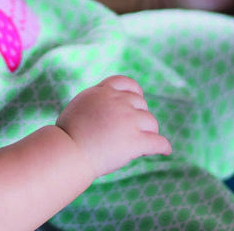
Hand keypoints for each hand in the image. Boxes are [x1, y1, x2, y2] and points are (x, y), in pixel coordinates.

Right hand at [56, 76, 170, 178]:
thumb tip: (107, 104)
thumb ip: (97, 100)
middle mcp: (119, 102)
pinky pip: (158, 142)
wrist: (69, 150)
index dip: (135, 92)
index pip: (127, 83)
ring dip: (149, 132)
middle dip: (139, 116)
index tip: (137, 101)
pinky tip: (165, 150)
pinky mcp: (135, 141)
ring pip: (151, 122)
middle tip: (134, 130)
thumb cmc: (68, 133)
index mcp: (104, 91)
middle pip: (141, 104)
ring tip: (144, 143)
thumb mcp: (81, 104)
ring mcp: (129, 120)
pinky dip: (163, 146)